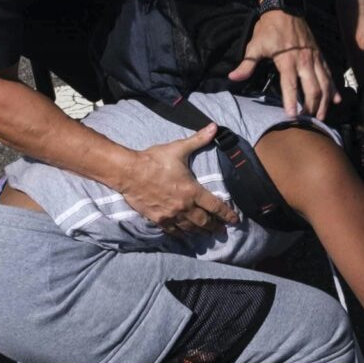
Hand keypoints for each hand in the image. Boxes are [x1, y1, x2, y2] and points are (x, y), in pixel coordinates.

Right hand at [123, 123, 237, 237]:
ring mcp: (171, 214)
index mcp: (192, 190)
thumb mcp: (178, 149)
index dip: (227, 214)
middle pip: (204, 221)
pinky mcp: (158, 219)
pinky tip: (185, 236)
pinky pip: (173, 230)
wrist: (129, 172)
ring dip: (200, 232)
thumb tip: (214, 126)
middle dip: (215, 227)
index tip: (235, 221)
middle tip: (222, 231)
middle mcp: (184, 206)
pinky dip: (181, 234)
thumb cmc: (154, 160)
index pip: (215, 206)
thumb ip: (198, 140)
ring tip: (207, 235)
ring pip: (190, 228)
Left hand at [227, 4, 332, 118]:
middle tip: (309, 122)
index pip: (291, 85)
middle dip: (312, 107)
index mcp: (287, 60)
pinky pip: (330, 74)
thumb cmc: (268, 28)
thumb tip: (233, 78)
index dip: (292, 101)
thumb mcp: (255, 45)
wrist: (284, 8)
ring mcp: (315, 58)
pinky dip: (334, 88)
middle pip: (313, 88)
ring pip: (325, 84)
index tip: (292, 116)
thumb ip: (247, 64)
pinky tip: (337, 100)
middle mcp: (304, 61)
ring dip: (325, 102)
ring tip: (322, 117)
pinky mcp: (320, 55)